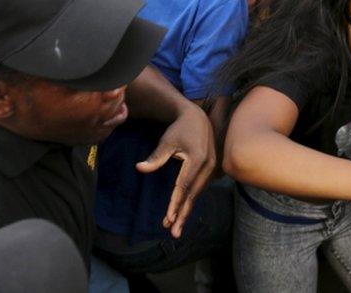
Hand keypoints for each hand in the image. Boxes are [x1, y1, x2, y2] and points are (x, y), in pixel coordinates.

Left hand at [136, 104, 215, 237]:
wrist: (197, 118)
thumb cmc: (179, 129)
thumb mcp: (167, 141)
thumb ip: (156, 157)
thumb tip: (139, 168)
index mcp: (197, 159)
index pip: (184, 186)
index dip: (176, 203)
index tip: (168, 218)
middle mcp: (207, 166)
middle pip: (193, 194)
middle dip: (182, 214)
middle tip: (173, 233)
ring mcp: (211, 169)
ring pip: (197, 194)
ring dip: (186, 210)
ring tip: (175, 227)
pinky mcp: (210, 170)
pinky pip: (199, 189)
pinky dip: (190, 201)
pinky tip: (182, 211)